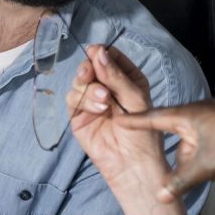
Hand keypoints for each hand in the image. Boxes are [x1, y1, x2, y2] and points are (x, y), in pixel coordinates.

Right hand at [68, 44, 168, 189]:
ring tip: (105, 100)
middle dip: (90, 68)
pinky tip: (99, 108)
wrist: (133, 163)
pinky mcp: (79, 116)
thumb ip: (115, 76)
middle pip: (90, 66)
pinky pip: (72, 99)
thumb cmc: (142, 132)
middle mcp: (108, 87)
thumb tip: (98, 51)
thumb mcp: (134, 98)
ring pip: (79, 82)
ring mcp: (92, 101)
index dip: (102, 53)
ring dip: (88, 87)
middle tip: (91, 72)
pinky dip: (83, 99)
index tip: (97, 51)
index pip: (110, 57)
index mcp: (126, 79)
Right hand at [119, 100, 214, 201]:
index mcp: (189, 116)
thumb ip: (181, 181)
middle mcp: (202, 119)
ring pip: (206, 159)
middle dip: (196, 171)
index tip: (117, 120)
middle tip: (206, 179)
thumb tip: (159, 195)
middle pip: (184, 150)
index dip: (135, 122)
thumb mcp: (208, 165)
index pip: (154, 119)